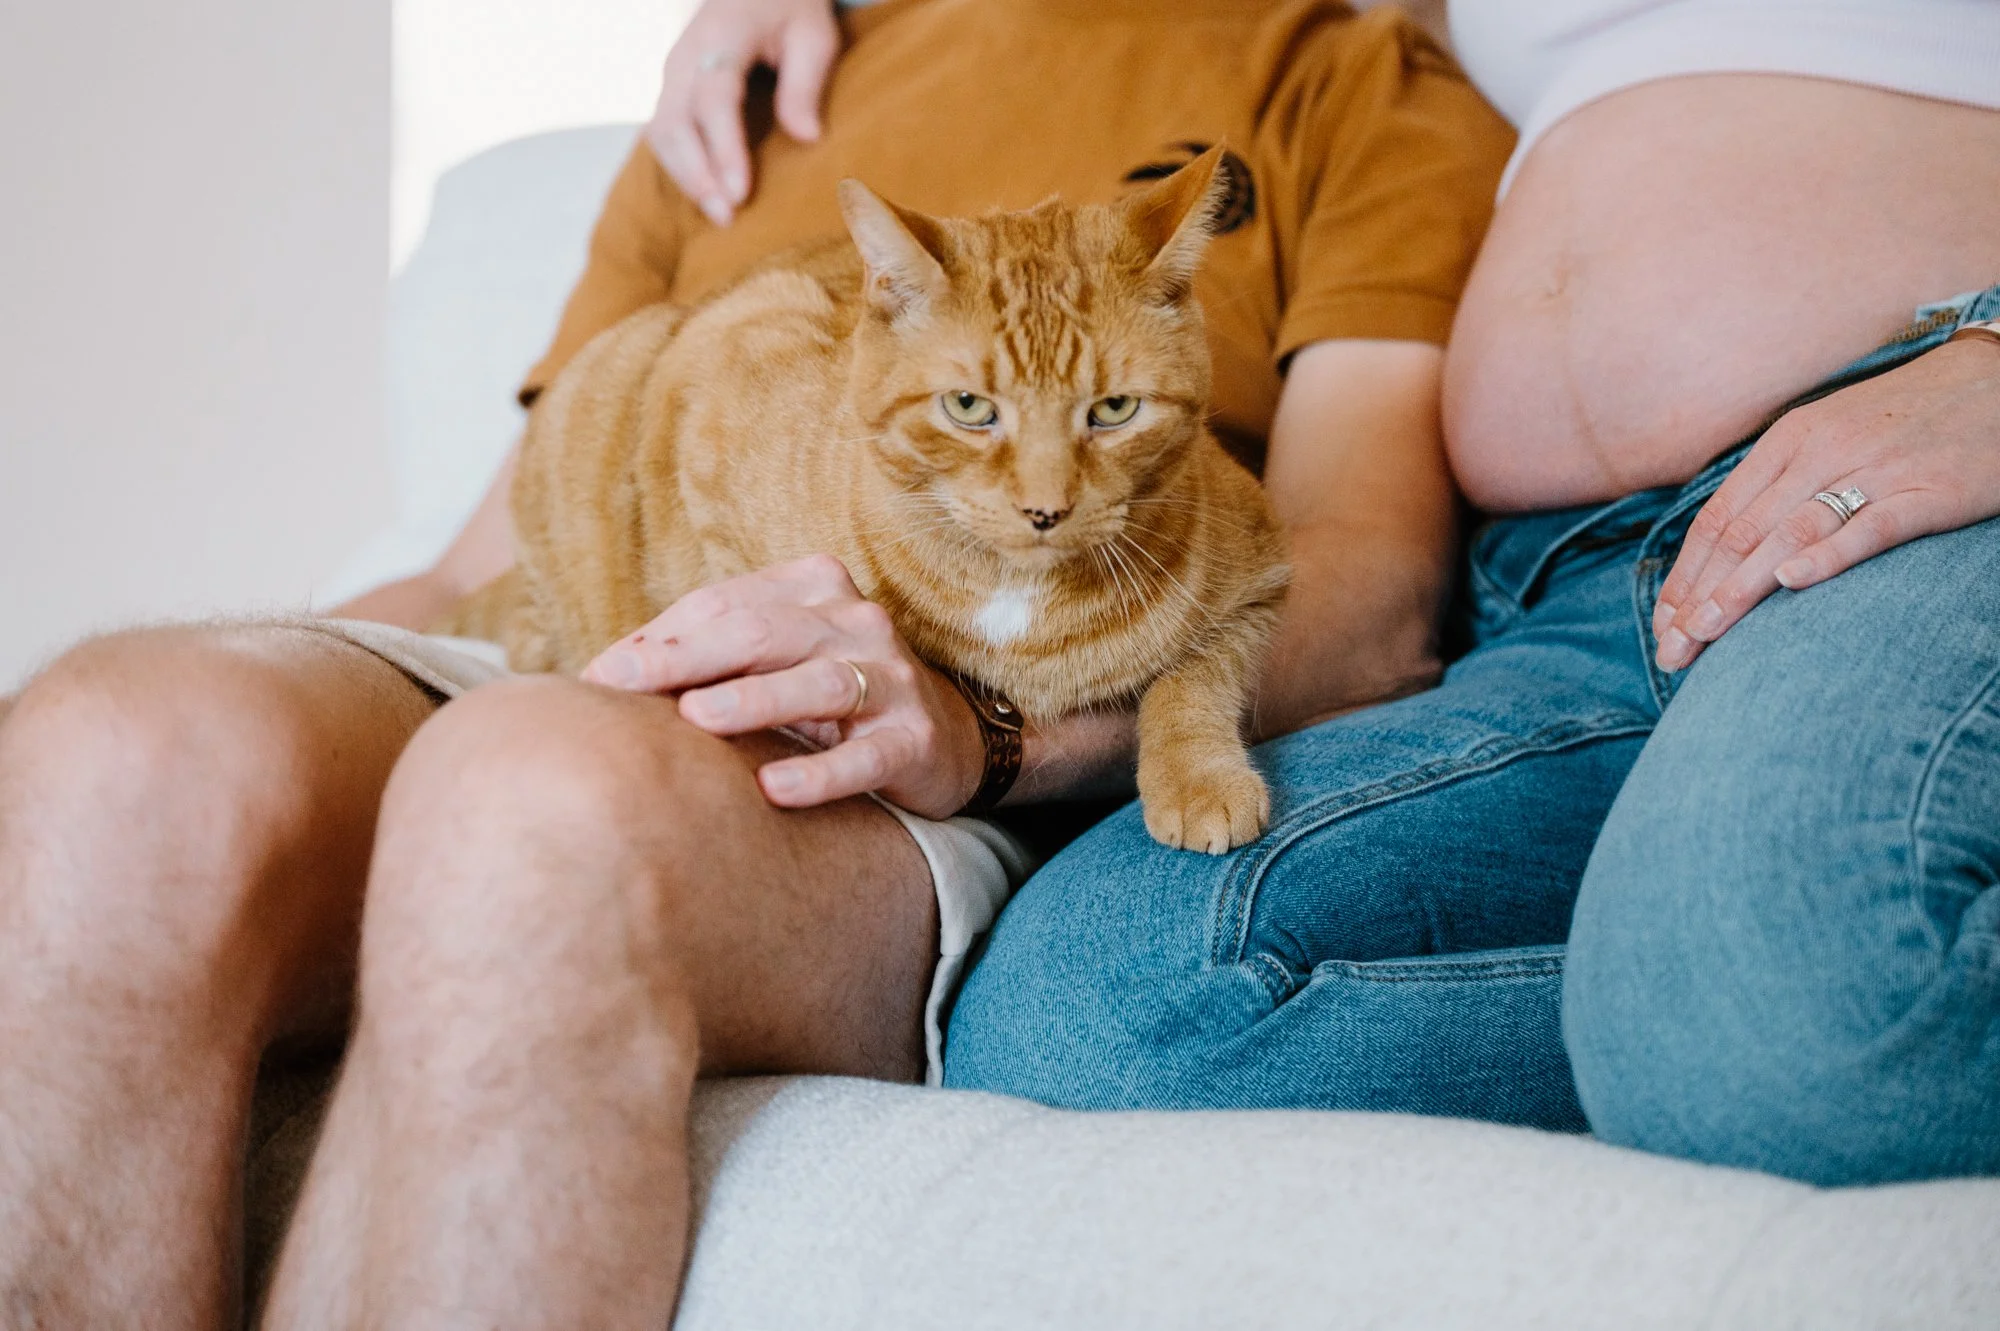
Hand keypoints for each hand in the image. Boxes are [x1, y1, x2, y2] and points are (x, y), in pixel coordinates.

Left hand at [581, 554, 984, 817]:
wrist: (951, 740)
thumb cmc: (836, 699)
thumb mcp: (780, 660)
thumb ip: (710, 653)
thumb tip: (608, 670)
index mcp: (815, 589)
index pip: (724, 605)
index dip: (660, 638)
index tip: (600, 677)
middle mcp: (857, 623)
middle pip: (762, 632)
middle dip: (685, 657)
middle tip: (621, 685)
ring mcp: (891, 679)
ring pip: (816, 683)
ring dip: (753, 700)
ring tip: (696, 717)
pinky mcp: (914, 740)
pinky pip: (863, 757)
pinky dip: (820, 772)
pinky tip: (775, 789)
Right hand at [646, 0, 839, 225]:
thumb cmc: (790, 8)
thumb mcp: (813, 33)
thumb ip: (806, 82)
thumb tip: (806, 138)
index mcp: (721, 36)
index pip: (714, 98)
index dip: (724, 148)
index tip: (740, 191)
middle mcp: (686, 56)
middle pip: (675, 122)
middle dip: (698, 175)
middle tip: (728, 217)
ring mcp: (673, 73)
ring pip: (661, 133)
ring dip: (686, 178)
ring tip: (720, 216)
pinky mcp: (672, 90)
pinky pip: (664, 135)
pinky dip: (682, 168)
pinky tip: (708, 196)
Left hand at [1654, 335, 1999, 671]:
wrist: (1997, 379)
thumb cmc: (1904, 420)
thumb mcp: (1828, 440)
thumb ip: (1780, 489)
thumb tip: (1728, 553)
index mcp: (1787, 442)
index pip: (1719, 519)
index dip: (1685, 577)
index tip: (1664, 626)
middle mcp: (1820, 453)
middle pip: (1741, 535)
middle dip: (1699, 597)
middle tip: (1672, 651)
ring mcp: (1873, 470)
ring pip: (1788, 534)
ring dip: (1740, 589)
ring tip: (1705, 635)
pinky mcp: (1928, 490)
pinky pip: (1868, 526)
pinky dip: (1826, 555)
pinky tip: (1790, 584)